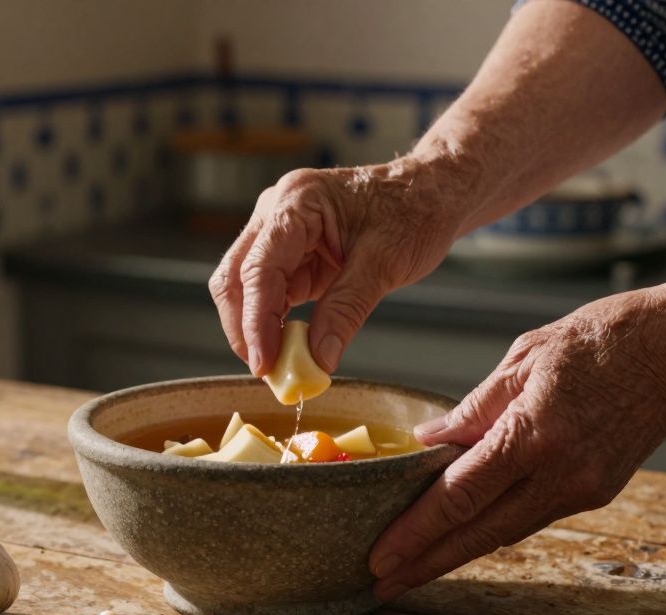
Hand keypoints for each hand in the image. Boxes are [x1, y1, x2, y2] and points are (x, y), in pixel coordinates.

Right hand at [209, 162, 461, 375]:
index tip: (264, 363)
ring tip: (280, 365)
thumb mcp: (385, 263)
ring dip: (256, 328)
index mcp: (297, 201)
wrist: (430, 193)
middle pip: (235, 277)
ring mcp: (279, 232)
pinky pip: (269, 292)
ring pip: (243, 287)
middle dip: (244, 328)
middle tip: (268, 371)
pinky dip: (274, 322)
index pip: (259, 268)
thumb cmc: (414, 211)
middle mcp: (277, 212)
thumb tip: (318, 359)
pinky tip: (290, 347)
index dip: (256, 321)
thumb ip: (346, 310)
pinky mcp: (290, 253)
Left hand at [368, 289, 665, 599]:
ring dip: (457, 552)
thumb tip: (426, 441)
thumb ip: (473, 408)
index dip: (416, 532)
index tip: (381, 555)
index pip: (459, 496)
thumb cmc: (602, 338)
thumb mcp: (524, 358)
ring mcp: (584, 488)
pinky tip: (463, 533)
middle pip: (479, 533)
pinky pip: (532, 516)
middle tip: (381, 583)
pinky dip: (494, 527)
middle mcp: (560, 473)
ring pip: (506, 532)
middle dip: (427, 563)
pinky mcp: (598, 492)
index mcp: (534, 434)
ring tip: (413, 565)